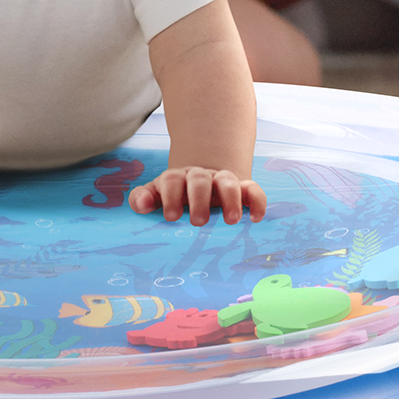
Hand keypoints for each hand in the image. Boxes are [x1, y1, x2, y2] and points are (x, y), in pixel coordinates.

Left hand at [129, 167, 266, 225]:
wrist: (202, 180)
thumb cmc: (176, 196)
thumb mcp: (158, 196)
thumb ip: (144, 198)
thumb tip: (141, 205)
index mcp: (177, 179)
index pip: (172, 180)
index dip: (171, 196)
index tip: (171, 217)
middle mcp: (201, 177)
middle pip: (199, 180)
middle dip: (199, 198)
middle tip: (198, 221)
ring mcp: (222, 181)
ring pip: (228, 181)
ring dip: (231, 198)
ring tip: (231, 221)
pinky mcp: (242, 189)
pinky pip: (253, 189)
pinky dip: (257, 201)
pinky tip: (256, 218)